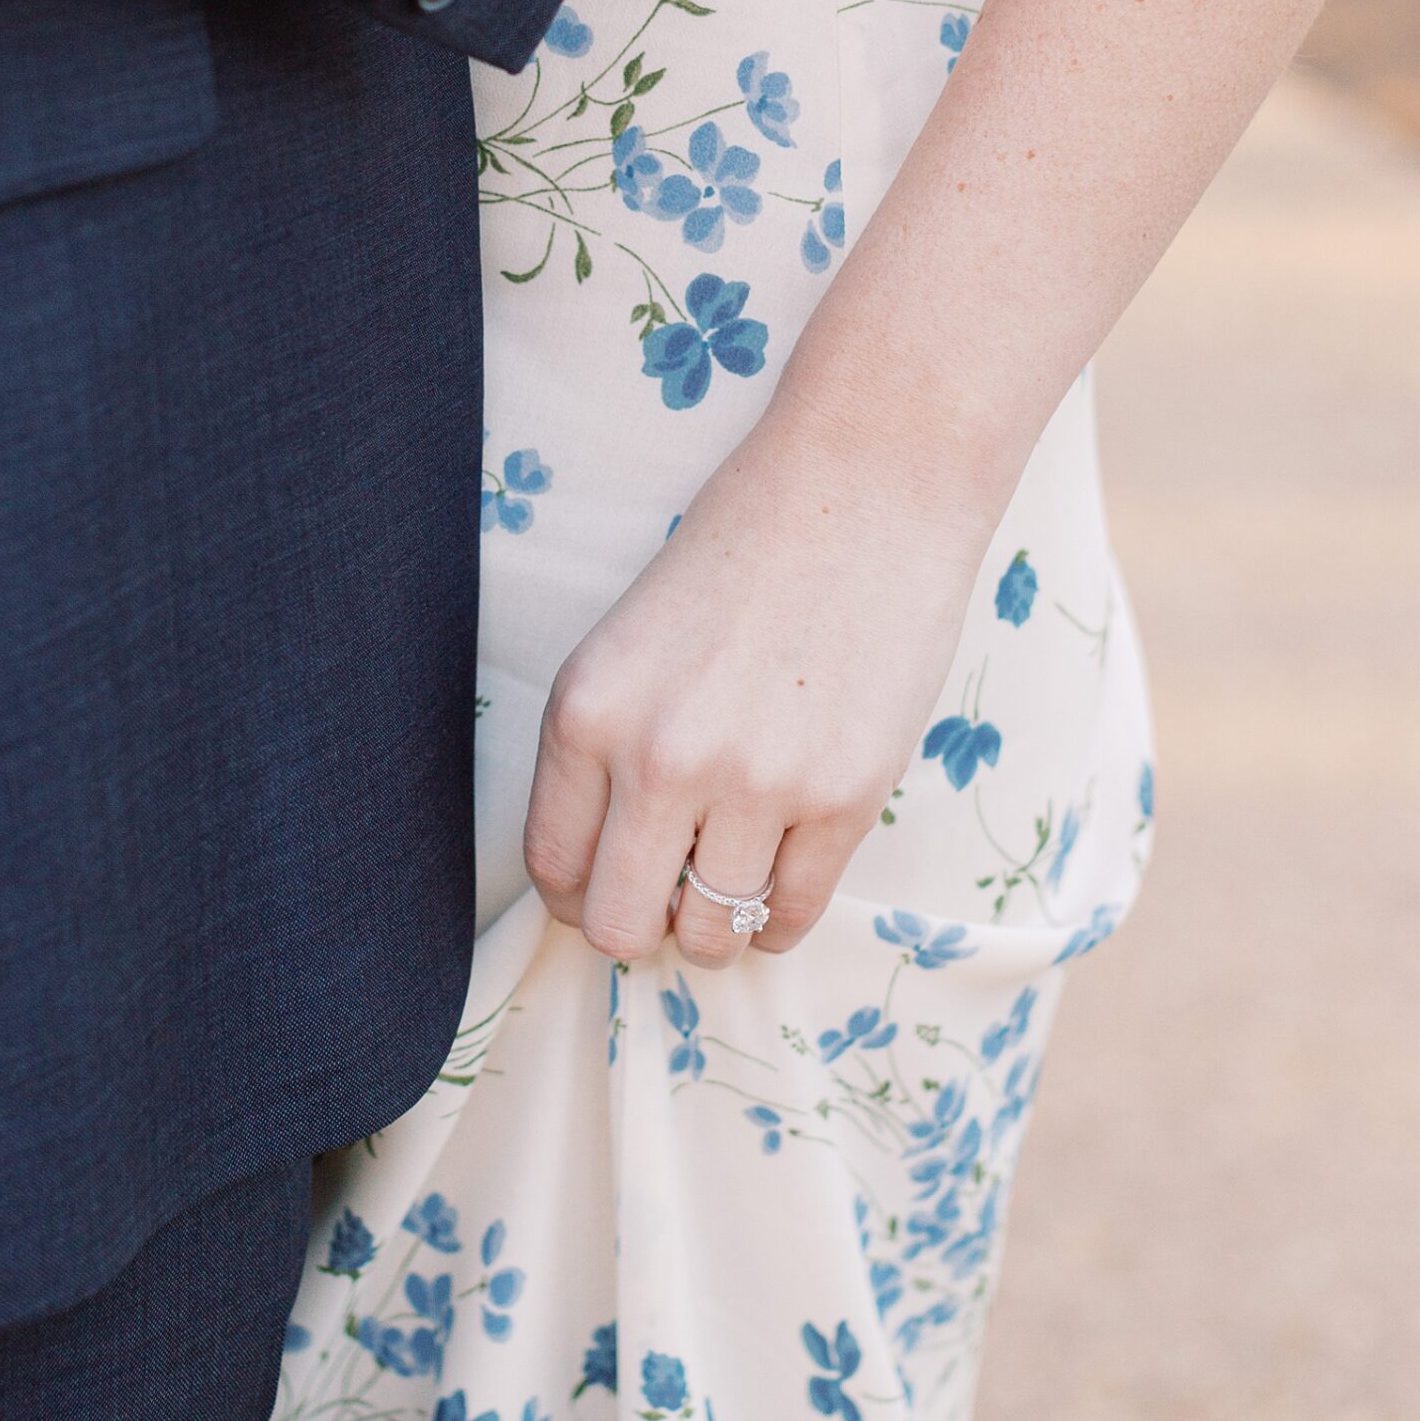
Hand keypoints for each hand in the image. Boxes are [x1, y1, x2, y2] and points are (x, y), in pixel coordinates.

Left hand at [521, 400, 997, 968]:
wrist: (866, 483)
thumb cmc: (746, 548)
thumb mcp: (632, 640)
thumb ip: (608, 746)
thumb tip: (608, 869)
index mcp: (586, 710)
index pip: (552, 865)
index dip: (577, 895)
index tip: (604, 887)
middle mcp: (657, 758)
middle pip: (618, 924)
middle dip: (639, 927)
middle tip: (667, 900)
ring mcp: (754, 784)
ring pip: (708, 936)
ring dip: (715, 929)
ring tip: (729, 887)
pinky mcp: (844, 798)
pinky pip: (792, 913)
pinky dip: (777, 919)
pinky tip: (778, 886)